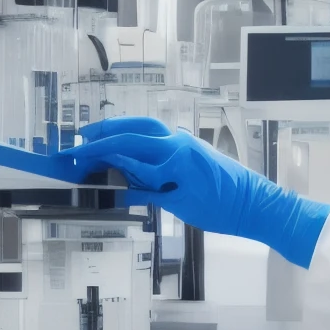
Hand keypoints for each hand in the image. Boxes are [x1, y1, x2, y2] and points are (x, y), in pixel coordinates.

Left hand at [54, 116, 329, 268]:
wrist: (254, 203)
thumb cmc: (226, 187)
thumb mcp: (195, 165)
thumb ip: (166, 164)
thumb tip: (131, 168)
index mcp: (182, 141)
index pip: (140, 126)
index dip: (111, 127)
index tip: (88, 133)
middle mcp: (180, 148)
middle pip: (133, 136)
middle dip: (100, 140)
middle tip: (76, 148)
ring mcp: (181, 170)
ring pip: (136, 159)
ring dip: (106, 161)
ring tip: (83, 166)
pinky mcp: (181, 194)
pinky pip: (146, 192)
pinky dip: (126, 191)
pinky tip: (111, 193)